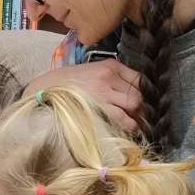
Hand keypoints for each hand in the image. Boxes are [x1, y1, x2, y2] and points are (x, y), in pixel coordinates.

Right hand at [24, 61, 141, 133]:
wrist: (46, 89)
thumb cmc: (71, 83)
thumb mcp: (94, 72)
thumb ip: (115, 80)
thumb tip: (137, 98)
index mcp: (110, 66)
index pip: (140, 78)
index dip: (147, 92)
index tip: (147, 101)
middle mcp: (109, 77)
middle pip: (139, 92)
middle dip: (143, 106)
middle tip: (142, 115)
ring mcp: (103, 93)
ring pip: (134, 105)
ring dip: (138, 116)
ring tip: (136, 123)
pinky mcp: (97, 108)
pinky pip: (122, 119)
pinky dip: (128, 125)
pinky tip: (127, 129)